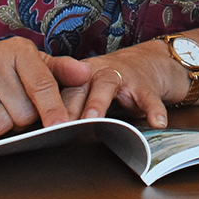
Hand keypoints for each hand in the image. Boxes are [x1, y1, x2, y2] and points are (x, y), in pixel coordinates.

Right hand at [0, 36, 73, 142]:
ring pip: (1, 126)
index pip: (42, 84)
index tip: (62, 125)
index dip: (53, 108)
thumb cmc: (3, 75)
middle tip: (12, 105)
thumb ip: (61, 71)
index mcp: (16, 50)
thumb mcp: (33, 65)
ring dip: (1, 127)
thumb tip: (86, 74)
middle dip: (22, 118)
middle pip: (23, 113)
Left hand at [51, 40, 187, 128]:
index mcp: (79, 78)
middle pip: (79, 86)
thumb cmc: (108, 83)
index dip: (50, 108)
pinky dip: (153, 109)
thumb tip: (41, 136)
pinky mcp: (145, 85)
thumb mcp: (87, 91)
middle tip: (59, 125)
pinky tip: (157, 122)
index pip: (61, 92)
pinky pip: (149, 97)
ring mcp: (121, 77)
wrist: (148, 62)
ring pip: (106, 84)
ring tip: (93, 120)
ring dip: (98, 102)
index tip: (42, 127)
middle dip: (69, 106)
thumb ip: (69, 108)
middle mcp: (96, 73)